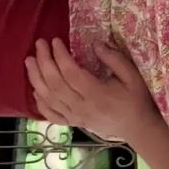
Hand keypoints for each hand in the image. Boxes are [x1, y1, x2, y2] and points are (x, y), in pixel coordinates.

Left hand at [25, 38, 160, 141]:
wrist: (138, 128)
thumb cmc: (137, 100)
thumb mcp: (132, 76)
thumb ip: (115, 59)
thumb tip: (96, 44)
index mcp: (97, 94)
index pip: (71, 73)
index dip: (60, 56)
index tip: (56, 41)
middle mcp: (82, 107)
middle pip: (56, 84)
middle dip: (44, 62)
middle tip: (39, 44)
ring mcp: (76, 117)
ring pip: (49, 99)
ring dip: (36, 79)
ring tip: (30, 61)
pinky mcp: (74, 123)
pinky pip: (52, 115)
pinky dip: (41, 104)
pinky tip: (35, 90)